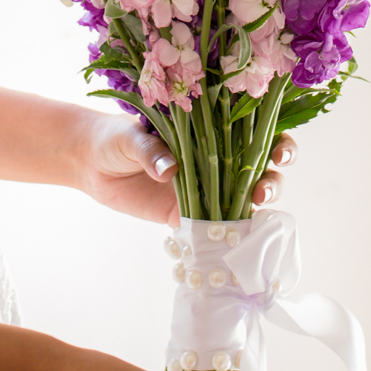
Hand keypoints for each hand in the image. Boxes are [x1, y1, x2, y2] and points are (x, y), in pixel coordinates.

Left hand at [79, 111, 297, 224]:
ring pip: (244, 199)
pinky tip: (237, 239)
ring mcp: (204, 189)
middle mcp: (214, 160)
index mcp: (208, 130)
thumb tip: (169, 168)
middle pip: (259, 169)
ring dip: (257, 205)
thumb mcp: (130, 136)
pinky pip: (215, 226)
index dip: (276, 141)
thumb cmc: (114, 137)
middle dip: (273, 178)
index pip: (253, 133)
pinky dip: (229, 233)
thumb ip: (150, 149)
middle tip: (263, 189)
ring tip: (255, 206)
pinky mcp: (186, 215)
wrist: (90, 163)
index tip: (280, 151)